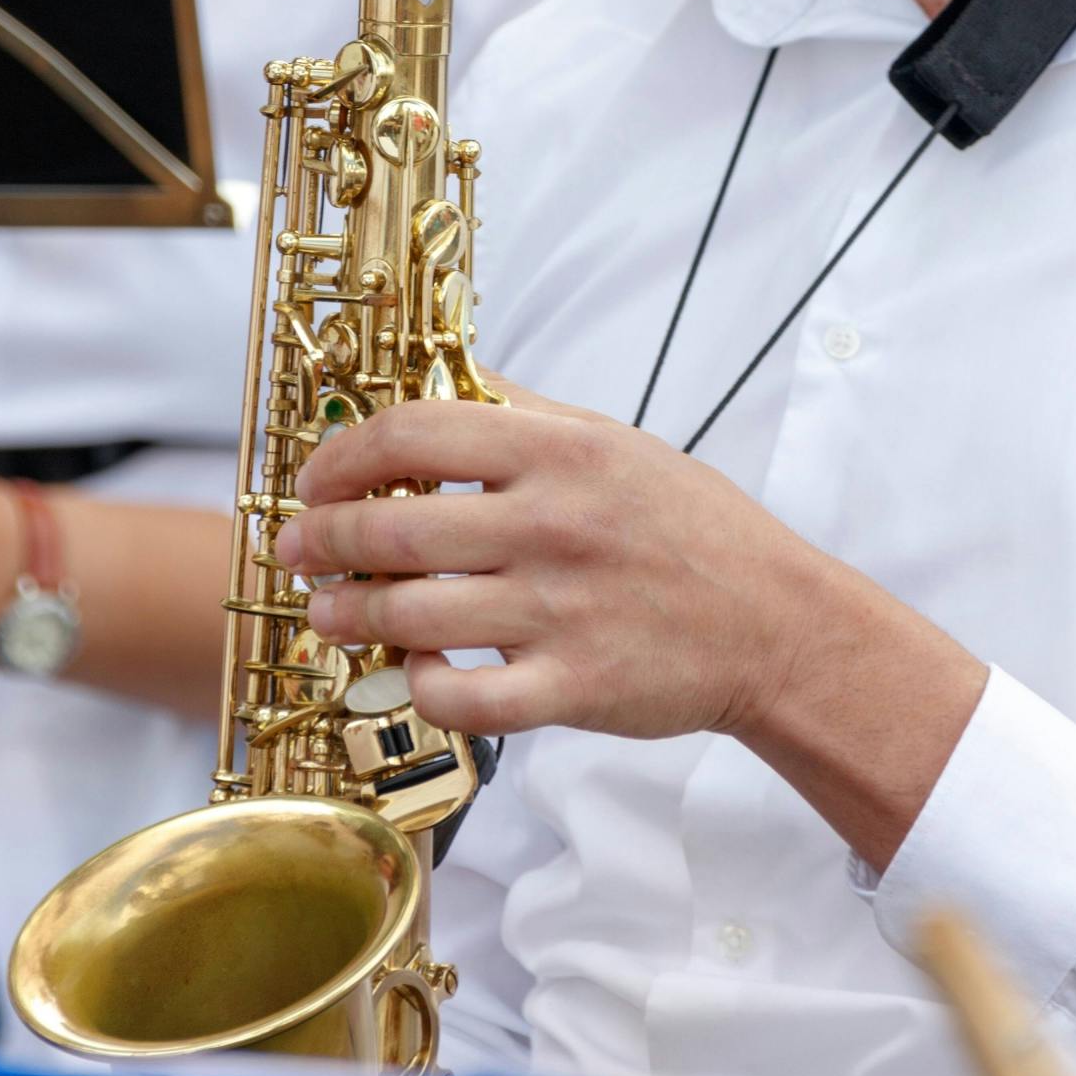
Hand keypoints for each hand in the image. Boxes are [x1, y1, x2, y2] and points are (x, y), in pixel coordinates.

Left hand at [279, 382, 989, 873]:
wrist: (777, 624)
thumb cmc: (694, 530)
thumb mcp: (616, 443)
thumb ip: (526, 415)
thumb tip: (441, 379)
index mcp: (560, 452)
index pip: (412, 433)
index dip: (342, 458)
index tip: (317, 480)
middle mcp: (552, 525)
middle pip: (392, 528)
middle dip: (321, 542)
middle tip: (299, 552)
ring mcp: (560, 610)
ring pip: (410, 615)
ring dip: (349, 616)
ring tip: (329, 612)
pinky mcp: (571, 688)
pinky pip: (461, 697)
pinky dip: (421, 686)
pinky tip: (413, 670)